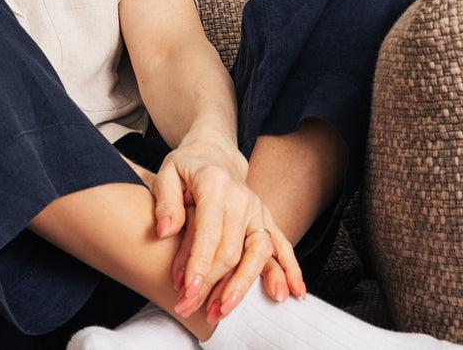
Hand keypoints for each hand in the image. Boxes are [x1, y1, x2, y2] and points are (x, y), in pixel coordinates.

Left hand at [151, 136, 304, 321]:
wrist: (214, 152)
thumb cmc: (186, 166)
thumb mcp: (167, 174)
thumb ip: (166, 202)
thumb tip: (167, 232)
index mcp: (215, 184)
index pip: (209, 231)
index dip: (199, 264)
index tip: (187, 290)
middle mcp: (242, 197)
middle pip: (232, 249)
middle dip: (213, 283)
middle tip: (190, 307)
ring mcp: (258, 209)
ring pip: (259, 253)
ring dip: (244, 285)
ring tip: (227, 310)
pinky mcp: (266, 219)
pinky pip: (282, 245)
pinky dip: (290, 270)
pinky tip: (296, 293)